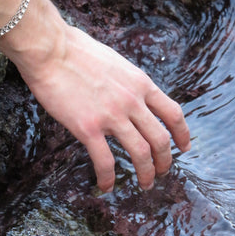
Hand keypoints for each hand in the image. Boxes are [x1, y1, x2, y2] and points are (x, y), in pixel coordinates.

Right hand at [1, 0, 190, 192]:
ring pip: (141, 154)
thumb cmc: (76, 50)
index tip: (184, 147)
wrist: (50, 49)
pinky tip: (106, 186)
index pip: (173, 113)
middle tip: (162, 172)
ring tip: (145, 184)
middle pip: (161, 139)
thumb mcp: (116, 61)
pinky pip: (105, 161)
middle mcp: (132, 101)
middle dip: (165, 161)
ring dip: (146, 174)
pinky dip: (108, 178)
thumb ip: (128, 81)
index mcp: (140, 83)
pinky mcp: (88, 128)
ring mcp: (112, 115)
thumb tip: (131, 93)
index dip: (183, 134)